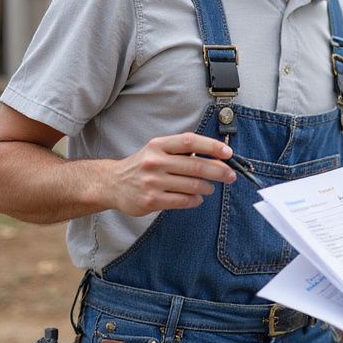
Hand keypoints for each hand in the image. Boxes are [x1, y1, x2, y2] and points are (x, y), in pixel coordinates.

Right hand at [109, 133, 234, 215]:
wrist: (112, 184)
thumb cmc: (143, 165)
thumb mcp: (157, 150)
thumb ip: (181, 151)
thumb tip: (216, 157)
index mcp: (158, 145)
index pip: (190, 141)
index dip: (212, 146)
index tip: (229, 153)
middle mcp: (155, 161)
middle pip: (196, 165)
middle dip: (219, 171)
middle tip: (231, 176)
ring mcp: (153, 182)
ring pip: (193, 185)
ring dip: (208, 187)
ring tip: (211, 187)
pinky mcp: (152, 200)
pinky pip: (183, 201)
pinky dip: (196, 200)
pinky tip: (198, 198)